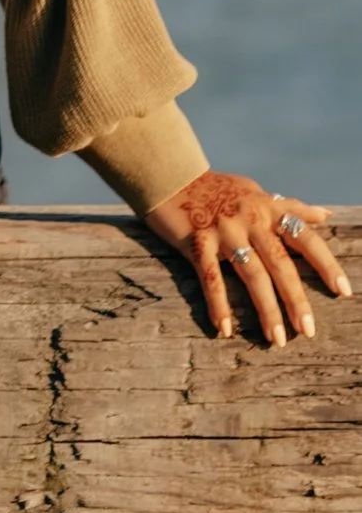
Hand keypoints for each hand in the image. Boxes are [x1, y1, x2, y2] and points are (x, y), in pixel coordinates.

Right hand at [143, 171, 349, 342]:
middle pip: (280, 263)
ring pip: (251, 275)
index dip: (326, 264)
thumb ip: (289, 206)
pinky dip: (218, 304)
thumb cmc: (216, 187)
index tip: (343, 292)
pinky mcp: (196, 240)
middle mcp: (249, 218)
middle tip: (308, 331)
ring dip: (266, 309)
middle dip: (296, 299)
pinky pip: (210, 277)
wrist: (169, 172)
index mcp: (267, 208)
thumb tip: (325, 215)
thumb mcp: (255, 191)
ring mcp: (223, 230)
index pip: (305, 237)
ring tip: (277, 339)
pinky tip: (225, 330)